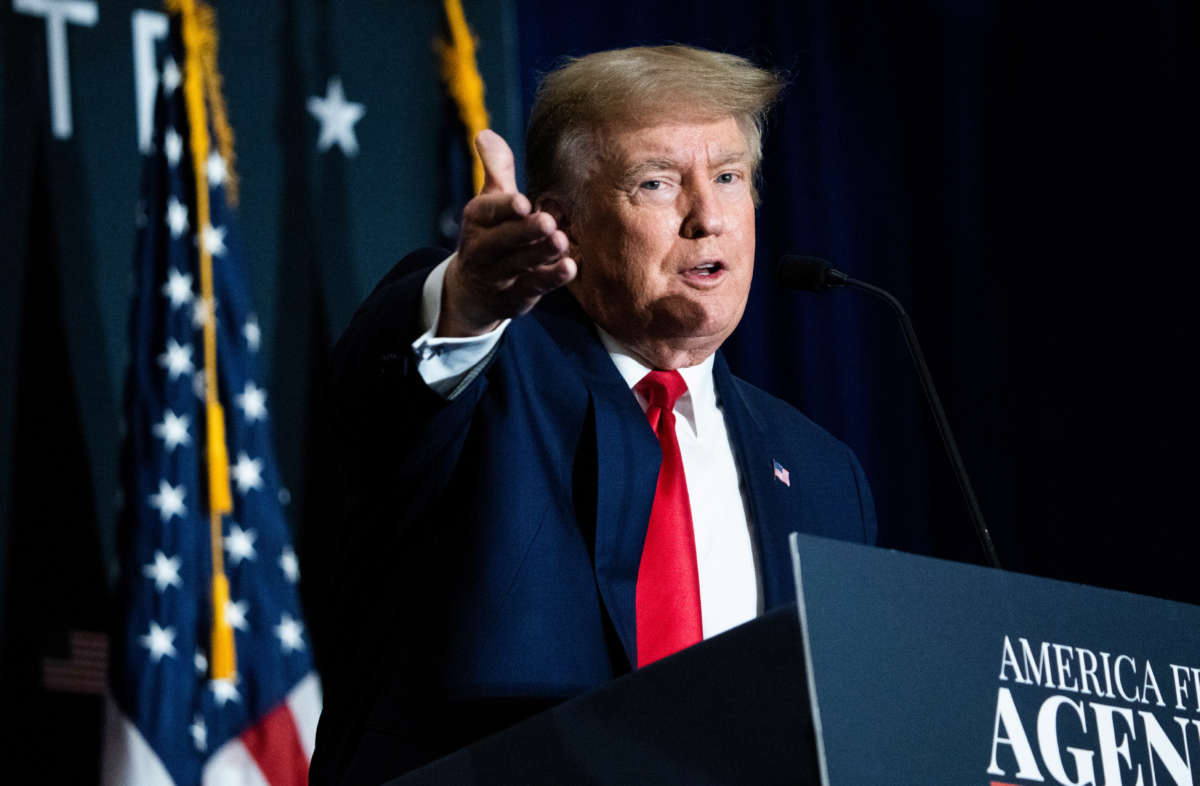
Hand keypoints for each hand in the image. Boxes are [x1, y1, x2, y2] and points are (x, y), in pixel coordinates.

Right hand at [439, 130, 576, 336]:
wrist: (474, 290)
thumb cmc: (492, 233)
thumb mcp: (490, 202)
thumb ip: (495, 169)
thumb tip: (485, 134)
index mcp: (477, 219)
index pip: (487, 211)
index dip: (504, 208)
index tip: (522, 201)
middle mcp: (482, 248)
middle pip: (502, 241)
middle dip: (524, 232)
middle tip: (548, 221)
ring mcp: (498, 275)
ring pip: (519, 265)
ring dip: (540, 254)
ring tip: (561, 241)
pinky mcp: (516, 297)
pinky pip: (534, 288)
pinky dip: (551, 278)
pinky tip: (571, 267)